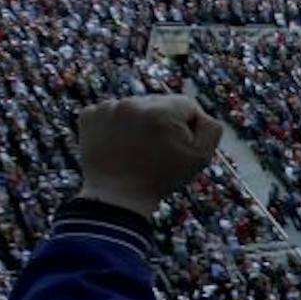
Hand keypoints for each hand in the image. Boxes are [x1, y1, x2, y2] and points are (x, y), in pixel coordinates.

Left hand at [76, 95, 223, 218]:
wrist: (117, 197)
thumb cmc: (162, 177)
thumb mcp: (202, 156)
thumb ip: (211, 127)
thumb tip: (199, 114)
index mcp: (163, 110)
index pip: (187, 105)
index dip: (188, 128)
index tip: (177, 147)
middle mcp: (133, 103)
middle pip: (160, 102)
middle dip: (162, 122)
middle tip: (156, 149)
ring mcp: (107, 108)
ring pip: (136, 107)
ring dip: (139, 122)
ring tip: (136, 148)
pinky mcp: (88, 115)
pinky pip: (112, 111)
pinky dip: (116, 124)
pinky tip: (119, 143)